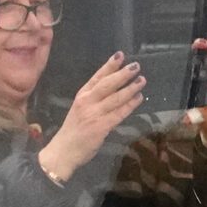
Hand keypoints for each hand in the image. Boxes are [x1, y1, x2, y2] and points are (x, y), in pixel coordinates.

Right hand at [36, 53, 147, 182]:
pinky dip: (130, 105)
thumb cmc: (73, 132)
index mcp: (81, 96)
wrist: (63, 151)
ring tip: (142, 80)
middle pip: (107, 84)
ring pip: (115, 97)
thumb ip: (94, 102)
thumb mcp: (81, 111)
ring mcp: (94, 113)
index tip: (120, 55)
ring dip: (130, 88)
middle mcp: (87, 101)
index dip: (109, 66)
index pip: (97, 77)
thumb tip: (114, 94)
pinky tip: (139, 98)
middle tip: (136, 66)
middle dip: (122, 74)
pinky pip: (119, 113)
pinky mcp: (101, 126)